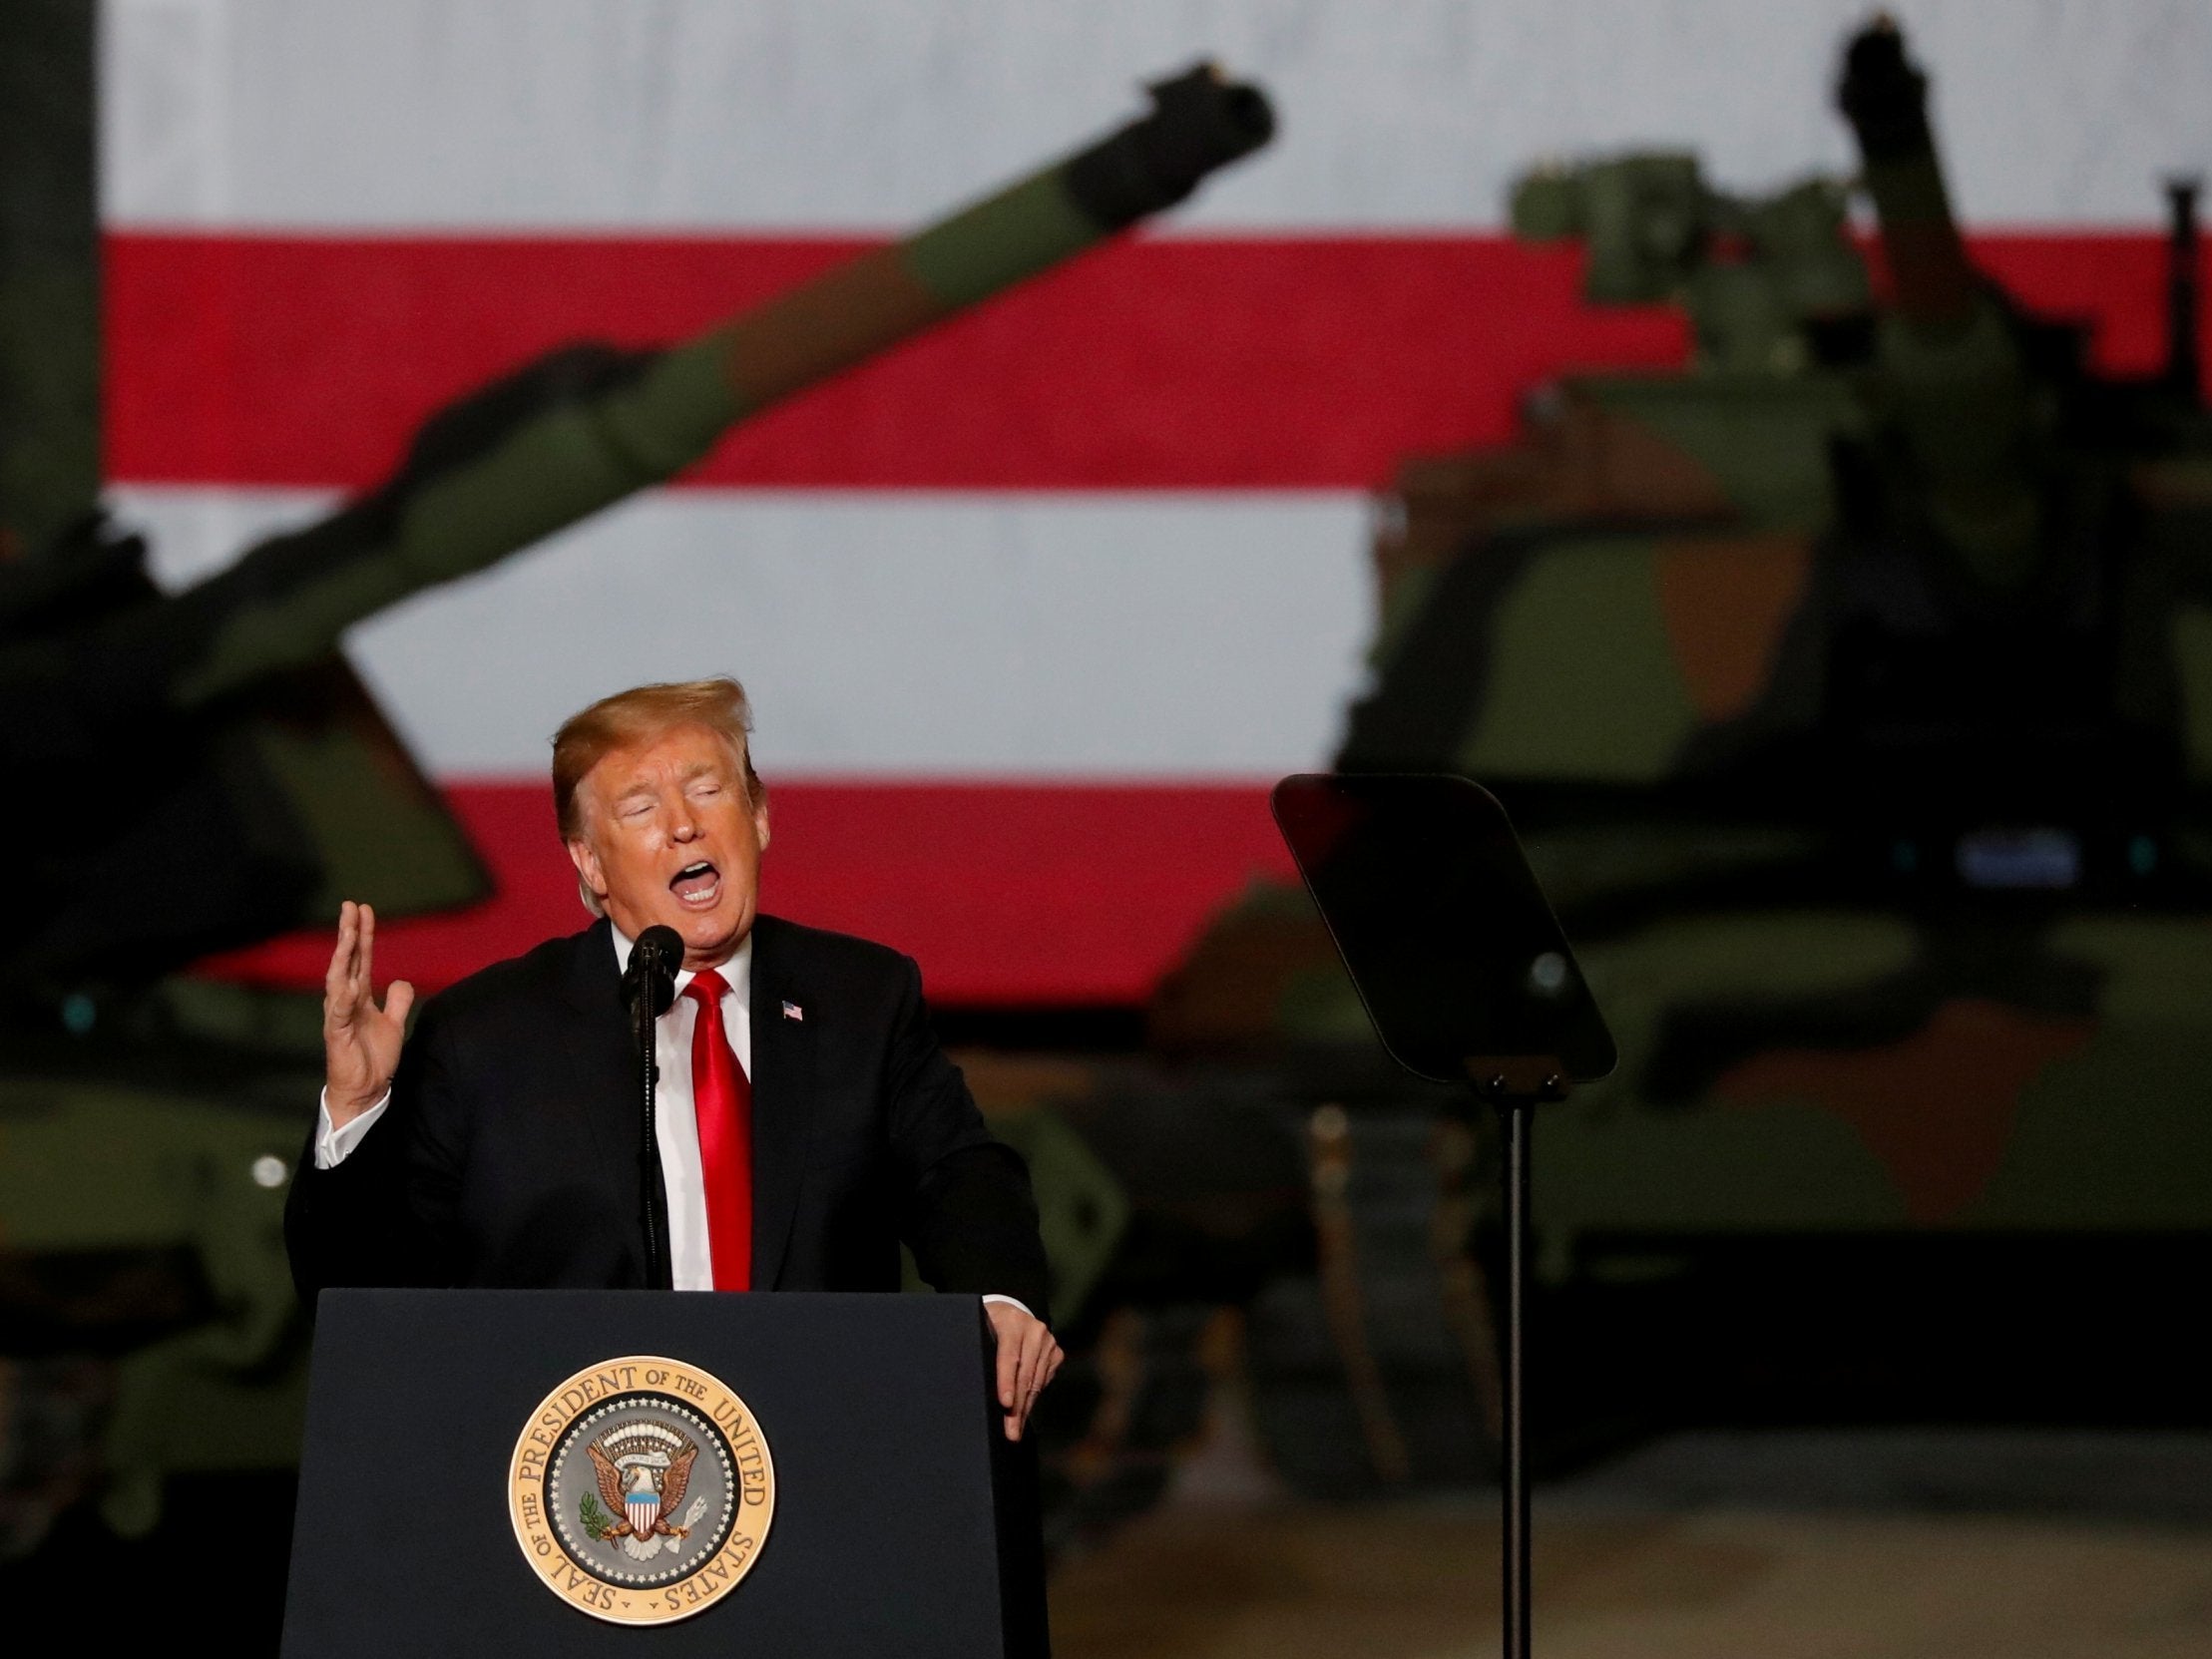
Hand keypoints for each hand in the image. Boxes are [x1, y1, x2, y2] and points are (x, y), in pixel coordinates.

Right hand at [323, 900, 413, 1127]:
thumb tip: (401, 980)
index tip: (364, 909)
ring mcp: (339, 1016)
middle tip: (351, 906)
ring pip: (339, 980)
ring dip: (343, 956)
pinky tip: (349, 982)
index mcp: (358, 996)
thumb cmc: (373, 1057)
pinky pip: (340, 1013)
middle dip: (349, 933)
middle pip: (347, 961)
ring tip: (348, 933)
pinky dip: (344, 997)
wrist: (366, 1090)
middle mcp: (345, 1001)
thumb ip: (397, 1000)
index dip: (363, 934)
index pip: (361, 959)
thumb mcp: (393, 1023)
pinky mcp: (337, 1035)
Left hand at [986, 1301, 1062, 1441]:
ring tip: (1017, 1428)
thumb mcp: (979, 1330)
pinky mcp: (1056, 1352)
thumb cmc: (988, 1326)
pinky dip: (1033, 1397)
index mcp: (1011, 1323)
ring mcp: (1048, 1342)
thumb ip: (978, 1350)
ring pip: (1036, 1382)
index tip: (1005, 1404)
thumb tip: (968, 1381)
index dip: (1006, 1381)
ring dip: (1025, 1407)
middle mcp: (1034, 1331)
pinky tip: (1024, 1410)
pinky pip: (1044, 1381)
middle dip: (1017, 1406)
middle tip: (1011, 1431)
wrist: (1010, 1312)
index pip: (1008, 1356)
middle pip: (1025, 1374)